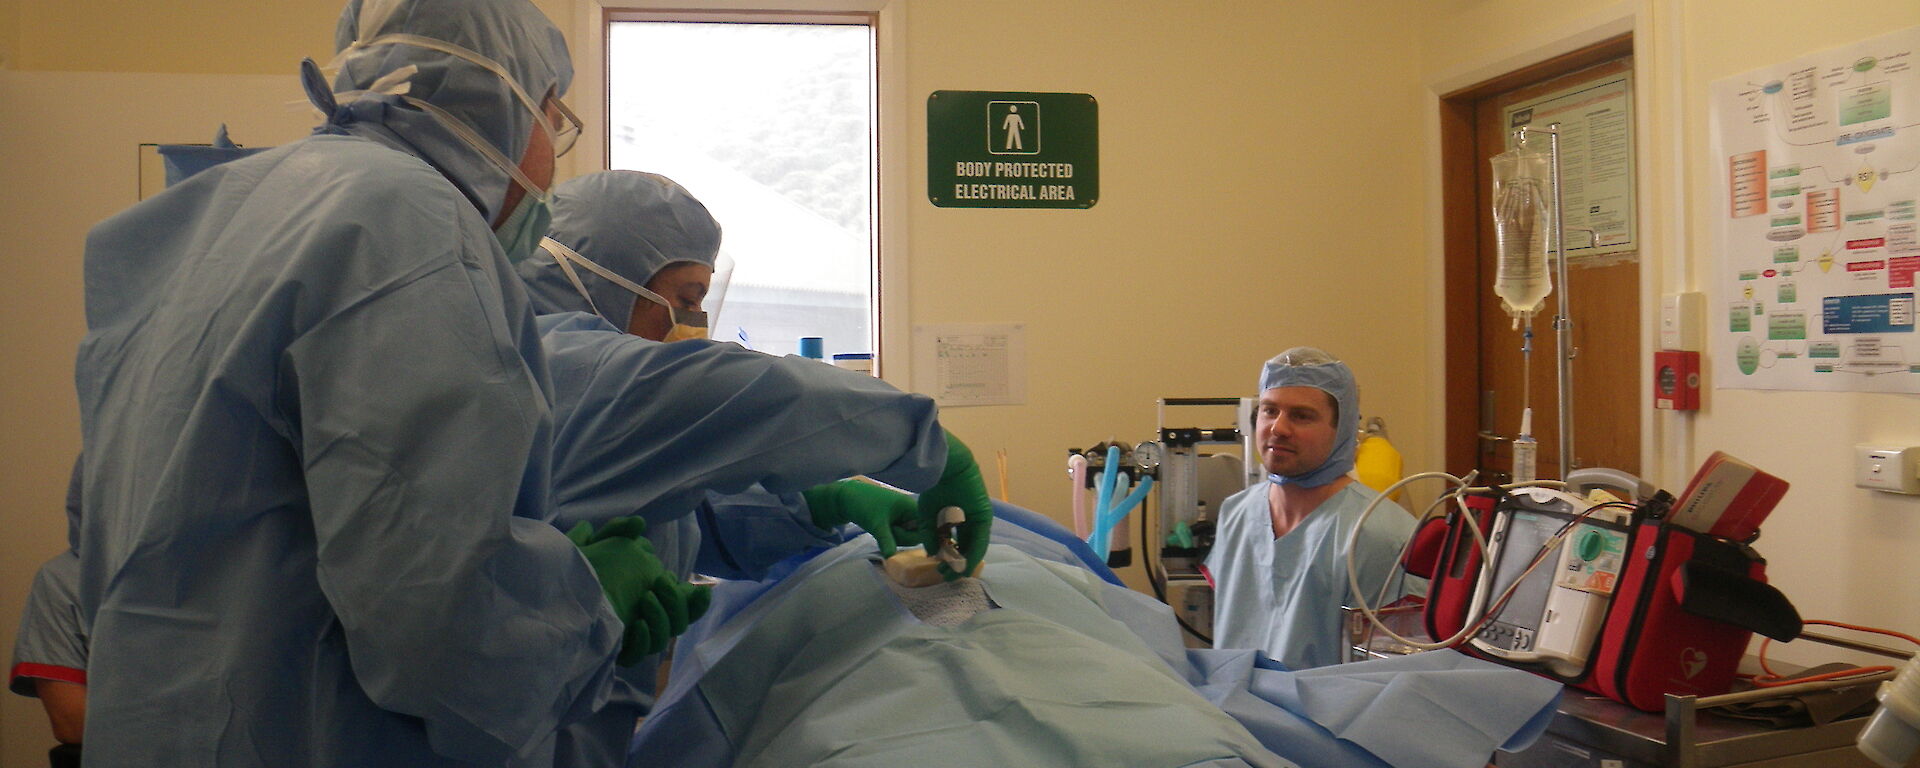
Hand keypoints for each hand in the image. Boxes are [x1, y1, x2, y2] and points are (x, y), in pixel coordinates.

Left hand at [567, 517, 711, 664]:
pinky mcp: (619, 652)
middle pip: (680, 621)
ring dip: (662, 615)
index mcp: (647, 598)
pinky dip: (644, 638)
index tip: (699, 588)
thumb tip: (639, 524)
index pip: (684, 605)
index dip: (697, 601)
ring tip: (645, 598)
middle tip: (658, 581)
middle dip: (677, 600)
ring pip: (666, 636)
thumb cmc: (572, 575)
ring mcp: (632, 637)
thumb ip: (616, 532)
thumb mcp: (592, 546)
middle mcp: (645, 619)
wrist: (546, 600)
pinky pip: (641, 654)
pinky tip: (635, 623)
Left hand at [802, 480, 925, 555]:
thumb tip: (892, 558)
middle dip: (902, 537)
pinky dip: (892, 536)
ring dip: (895, 537)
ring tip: (882, 527)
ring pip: (908, 536)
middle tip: (887, 529)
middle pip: (917, 534)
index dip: (919, 536)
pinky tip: (882, 530)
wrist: (847, 498)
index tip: (900, 536)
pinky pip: (900, 534)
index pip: (926, 527)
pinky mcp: (896, 522)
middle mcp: (912, 511)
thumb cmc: (864, 505)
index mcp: (912, 507)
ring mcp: (904, 517)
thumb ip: (887, 541)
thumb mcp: (876, 525)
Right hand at [916, 429, 993, 579]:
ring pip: (974, 546)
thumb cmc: (935, 486)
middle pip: (966, 546)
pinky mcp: (984, 518)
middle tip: (946, 576)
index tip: (939, 569)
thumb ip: (930, 534)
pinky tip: (964, 565)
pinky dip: (973, 554)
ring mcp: (979, 519)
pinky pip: (980, 540)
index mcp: (956, 517)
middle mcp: (969, 520)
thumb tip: (931, 553)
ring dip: (965, 562)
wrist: (946, 467)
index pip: (954, 542)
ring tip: (954, 575)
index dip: (947, 557)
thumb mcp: (927, 515)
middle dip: (956, 563)